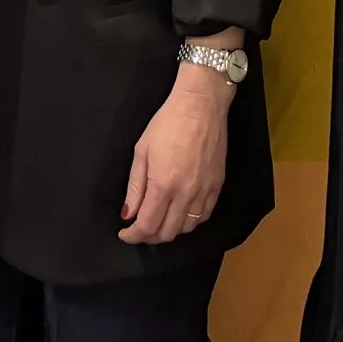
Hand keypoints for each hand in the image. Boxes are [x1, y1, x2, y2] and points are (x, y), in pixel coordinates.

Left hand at [118, 57, 233, 243]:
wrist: (201, 105)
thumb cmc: (167, 122)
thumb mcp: (142, 150)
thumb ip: (135, 186)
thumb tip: (128, 214)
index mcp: (163, 184)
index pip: (147, 225)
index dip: (133, 236)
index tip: (125, 234)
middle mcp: (185, 193)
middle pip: (167, 233)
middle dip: (149, 236)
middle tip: (139, 228)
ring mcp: (204, 191)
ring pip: (187, 228)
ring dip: (170, 231)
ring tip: (158, 221)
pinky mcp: (217, 186)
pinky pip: (203, 216)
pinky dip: (189, 222)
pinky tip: (180, 214)